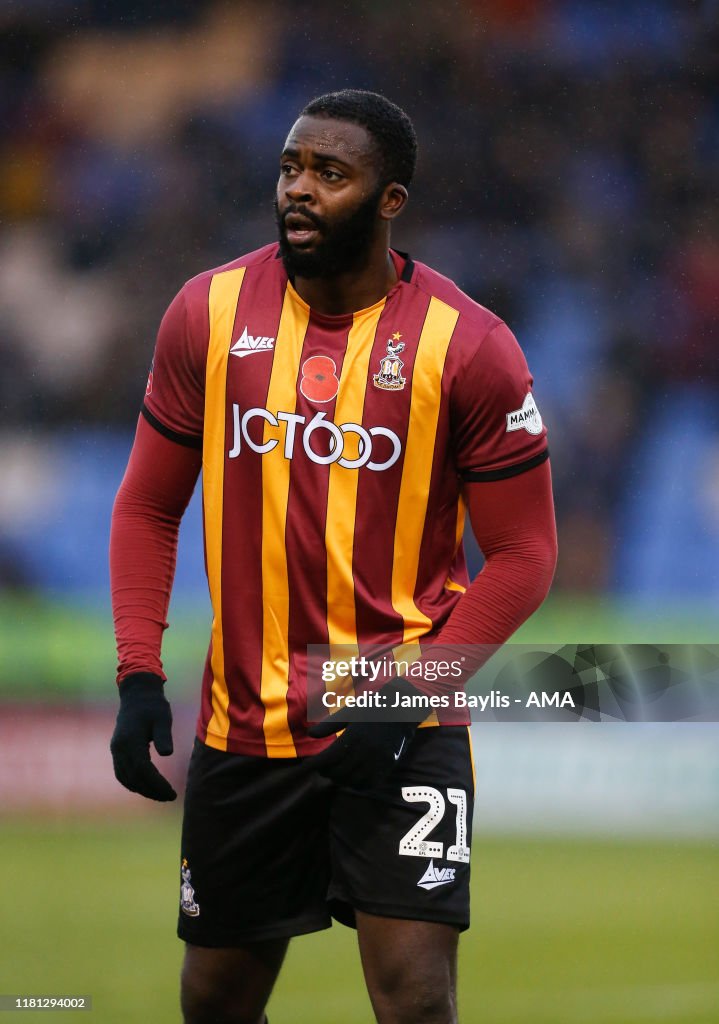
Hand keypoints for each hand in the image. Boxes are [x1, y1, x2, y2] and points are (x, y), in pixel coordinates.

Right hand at [110, 673, 176, 800]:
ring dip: (142, 789)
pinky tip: (147, 787)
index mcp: (130, 740)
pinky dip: (133, 783)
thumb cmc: (153, 706)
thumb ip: (163, 735)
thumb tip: (167, 754)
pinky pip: (122, 773)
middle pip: (133, 778)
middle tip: (170, 797)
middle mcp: (119, 748)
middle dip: (151, 790)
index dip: (157, 784)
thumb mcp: (162, 717)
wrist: (137, 694)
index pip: (143, 770)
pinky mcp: (117, 750)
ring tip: (161, 795)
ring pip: (126, 778)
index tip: (171, 792)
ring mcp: (116, 749)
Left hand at [307, 678, 424, 788]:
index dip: (314, 764)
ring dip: (340, 779)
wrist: (401, 711)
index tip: (305, 766)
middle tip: (321, 768)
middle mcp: (366, 750)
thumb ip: (329, 725)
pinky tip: (351, 779)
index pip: (329, 757)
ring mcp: (378, 759)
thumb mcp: (349, 712)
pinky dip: (357, 785)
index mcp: (354, 735)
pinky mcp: (388, 765)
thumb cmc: (372, 709)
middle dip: (326, 772)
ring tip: (334, 773)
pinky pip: (369, 783)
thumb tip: (310, 735)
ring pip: (352, 780)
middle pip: (339, 771)